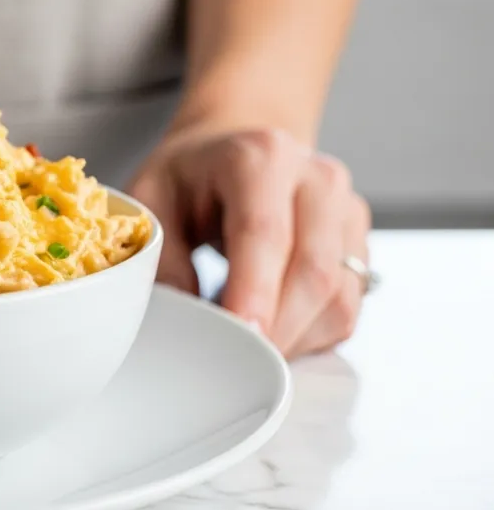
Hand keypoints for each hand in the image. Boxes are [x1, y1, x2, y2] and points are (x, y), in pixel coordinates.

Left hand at [128, 127, 370, 358]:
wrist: (236, 148)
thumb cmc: (190, 177)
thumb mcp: (151, 203)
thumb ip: (162, 261)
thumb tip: (186, 325)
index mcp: (260, 159)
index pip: (265, 234)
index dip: (255, 294)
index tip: (241, 338)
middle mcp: (316, 180)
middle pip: (313, 272)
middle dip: (275, 329)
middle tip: (234, 361)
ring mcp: (346, 211)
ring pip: (338, 295)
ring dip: (293, 337)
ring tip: (246, 346)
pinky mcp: (357, 243)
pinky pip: (347, 306)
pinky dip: (310, 334)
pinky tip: (271, 330)